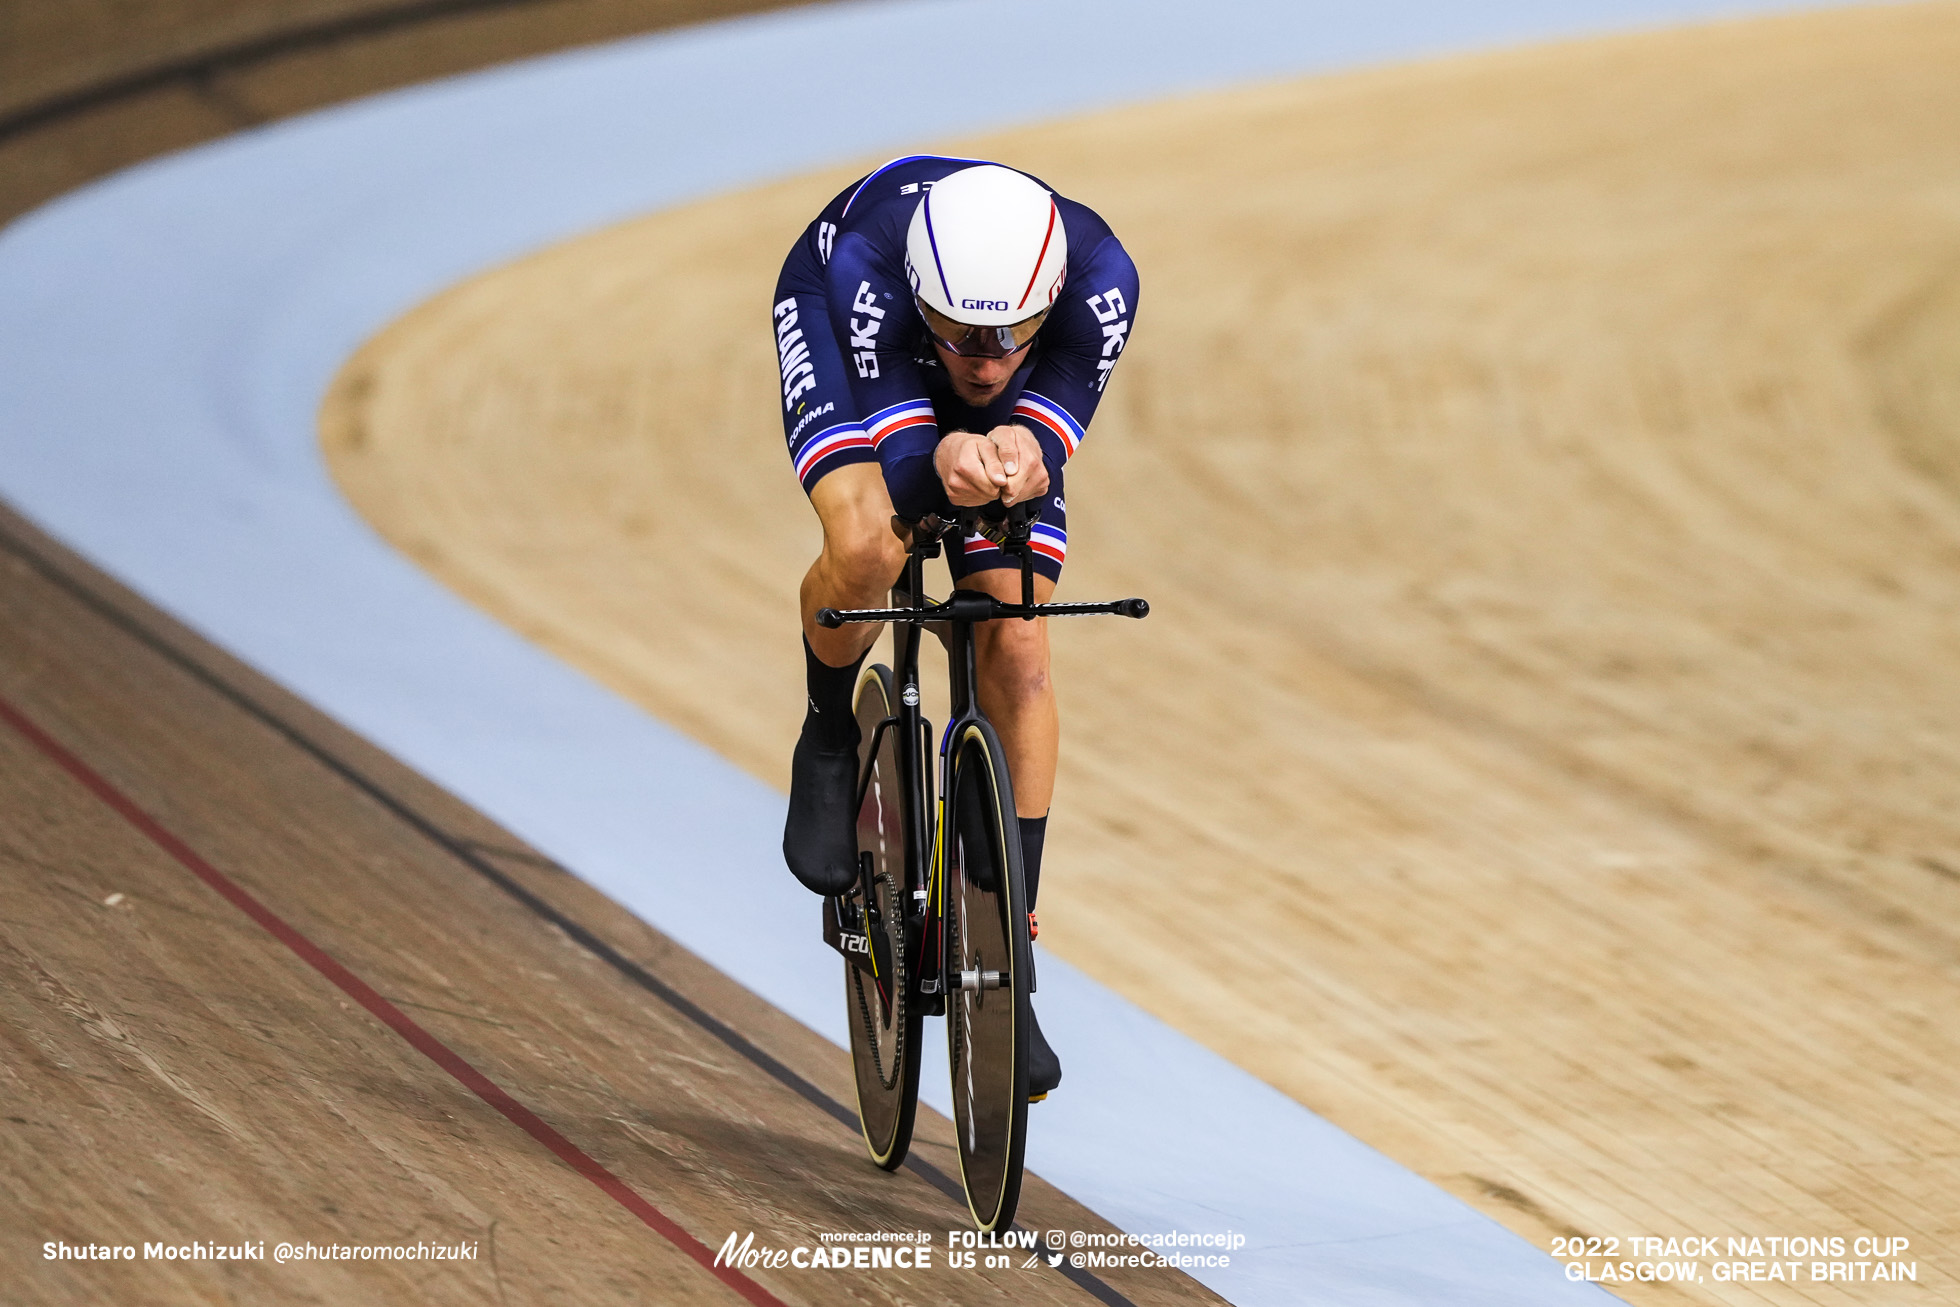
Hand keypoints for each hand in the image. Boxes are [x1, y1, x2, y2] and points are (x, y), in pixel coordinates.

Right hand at [933, 427, 1049, 507]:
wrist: (947, 451)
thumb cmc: (971, 446)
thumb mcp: (987, 446)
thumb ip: (997, 461)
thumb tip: (1002, 481)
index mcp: (966, 465)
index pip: (996, 483)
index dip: (1005, 480)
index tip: (1006, 475)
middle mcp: (957, 480)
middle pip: (990, 494)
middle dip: (998, 486)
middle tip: (996, 475)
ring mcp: (953, 490)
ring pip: (983, 500)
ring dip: (989, 491)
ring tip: (985, 477)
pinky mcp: (953, 497)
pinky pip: (974, 502)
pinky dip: (980, 495)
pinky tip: (977, 483)